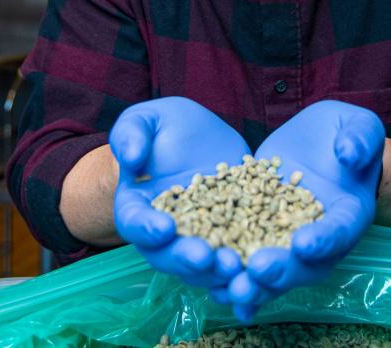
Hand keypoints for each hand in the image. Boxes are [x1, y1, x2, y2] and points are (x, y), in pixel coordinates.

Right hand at [111, 97, 249, 288]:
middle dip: (186, 258)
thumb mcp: (147, 119)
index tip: (164, 228)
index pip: (135, 222)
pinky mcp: (230, 237)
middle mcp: (164, 232)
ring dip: (216, 271)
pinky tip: (260, 270)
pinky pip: (235, 258)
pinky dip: (245, 270)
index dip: (146, 228)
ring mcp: (198, 239)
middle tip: (206, 258)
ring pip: (203, 266)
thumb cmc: (165, 127)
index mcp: (138, 205)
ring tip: (235, 266)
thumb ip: (132, 134)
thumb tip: (130, 158)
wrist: (200, 138)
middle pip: (168, 254)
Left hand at [224, 100, 384, 319]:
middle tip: (257, 270)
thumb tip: (349, 152)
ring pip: (276, 272)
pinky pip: (249, 260)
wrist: (323, 146)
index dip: (324, 239)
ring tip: (231, 289)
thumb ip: (359, 139)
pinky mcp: (260, 233)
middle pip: (305, 264)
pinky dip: (235, 278)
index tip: (304, 243)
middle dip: (282, 269)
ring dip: (255, 285)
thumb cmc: (347, 135)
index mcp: (349, 213)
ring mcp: (289, 241)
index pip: (340, 230)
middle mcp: (322, 238)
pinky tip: (213, 289)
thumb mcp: (359, 127)